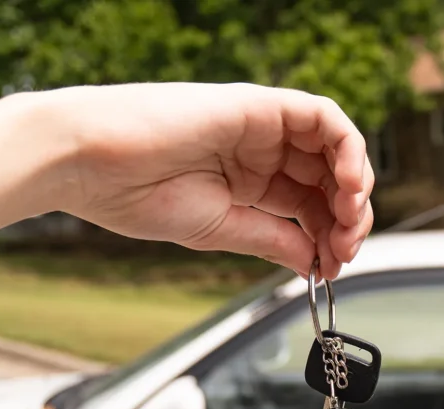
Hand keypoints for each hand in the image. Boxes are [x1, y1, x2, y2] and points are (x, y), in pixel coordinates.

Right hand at [49, 82, 374, 278]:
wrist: (90, 163)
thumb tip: (316, 262)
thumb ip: (272, 240)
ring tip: (347, 220)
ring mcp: (262, 127)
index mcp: (248, 182)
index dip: (330, 238)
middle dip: (347, 218)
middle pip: (328, 180)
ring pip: (334, 148)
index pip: (310, 207)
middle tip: (344, 249)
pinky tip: (347, 184)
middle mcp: (260, 152)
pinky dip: (347, 148)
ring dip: (353, 185)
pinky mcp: (260, 105)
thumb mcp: (220, 230)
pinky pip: (323, 117)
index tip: (333, 268)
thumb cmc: (135, 194)